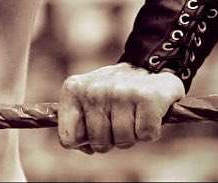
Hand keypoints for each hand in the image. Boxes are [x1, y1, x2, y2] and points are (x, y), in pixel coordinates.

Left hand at [58, 62, 184, 153]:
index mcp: (73, 90)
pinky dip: (150, 131)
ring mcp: (120, 92)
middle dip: (111, 139)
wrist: (149, 68)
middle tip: (119, 119)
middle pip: (98, 143)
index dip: (84, 143)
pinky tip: (147, 113)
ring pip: (123, 141)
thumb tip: (85, 148)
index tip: (94, 132)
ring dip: (132, 136)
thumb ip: (78, 124)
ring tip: (133, 115)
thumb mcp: (87, 100)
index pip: (67, 138)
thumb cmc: (114, 93)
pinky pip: (146, 135)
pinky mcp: (146, 97)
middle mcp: (94, 89)